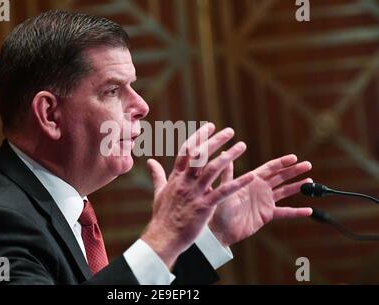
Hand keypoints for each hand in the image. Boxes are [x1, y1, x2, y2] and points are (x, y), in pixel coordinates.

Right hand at [141, 123, 253, 267]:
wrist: (163, 238)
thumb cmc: (162, 217)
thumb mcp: (159, 192)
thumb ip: (157, 175)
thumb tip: (150, 161)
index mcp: (176, 177)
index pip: (187, 150)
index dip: (199, 136)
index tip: (210, 125)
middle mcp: (185, 182)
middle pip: (200, 155)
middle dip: (215, 140)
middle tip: (229, 130)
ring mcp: (194, 193)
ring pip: (213, 169)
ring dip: (229, 156)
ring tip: (242, 146)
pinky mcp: (204, 207)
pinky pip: (223, 192)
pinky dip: (238, 183)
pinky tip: (251, 176)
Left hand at [208, 155, 312, 246]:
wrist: (220, 229)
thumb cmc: (218, 207)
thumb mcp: (224, 188)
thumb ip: (227, 172)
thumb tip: (225, 153)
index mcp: (251, 180)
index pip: (270, 168)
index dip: (282, 163)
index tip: (294, 158)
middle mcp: (259, 188)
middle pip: (280, 177)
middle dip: (294, 171)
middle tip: (308, 165)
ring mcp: (264, 201)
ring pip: (285, 192)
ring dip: (298, 187)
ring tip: (311, 182)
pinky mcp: (267, 215)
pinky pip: (285, 212)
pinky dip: (297, 212)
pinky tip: (308, 210)